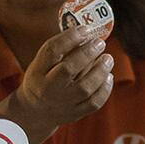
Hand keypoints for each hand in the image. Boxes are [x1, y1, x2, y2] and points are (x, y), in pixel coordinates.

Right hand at [9, 24, 113, 138]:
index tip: (84, 29)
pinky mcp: (74, 114)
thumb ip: (61, 50)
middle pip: (68, 69)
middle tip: (100, 43)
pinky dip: (105, 89)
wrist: (35, 111)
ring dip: (100, 70)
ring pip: (84, 88)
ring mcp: (61, 103)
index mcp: (37, 71)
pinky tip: (108, 76)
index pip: (52, 51)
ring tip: (107, 58)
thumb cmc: (43, 79)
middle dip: (87, 53)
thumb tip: (87, 32)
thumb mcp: (41, 63)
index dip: (70, 37)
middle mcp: (48, 88)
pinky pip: (94, 103)